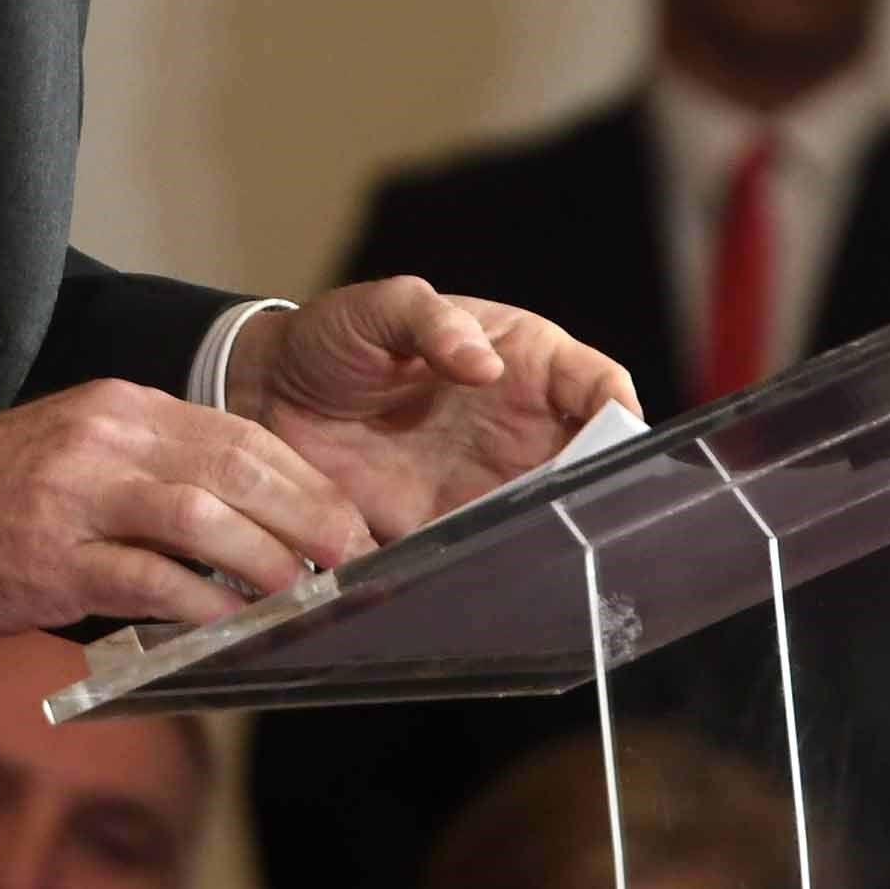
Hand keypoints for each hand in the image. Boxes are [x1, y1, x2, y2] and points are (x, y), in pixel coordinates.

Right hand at [0, 383, 375, 640]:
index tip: (347, 521)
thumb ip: (151, 481)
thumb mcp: (72, 459)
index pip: (238, 432)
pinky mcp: (49, 555)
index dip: (304, 481)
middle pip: (235, 465)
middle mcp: (102, 437)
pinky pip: (145, 578)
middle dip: (306, 516)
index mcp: (117, 408)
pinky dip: (197, 604)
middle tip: (349, 561)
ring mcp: (74, 493)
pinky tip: (223, 624)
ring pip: (200, 514)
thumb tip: (245, 534)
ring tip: (298, 594)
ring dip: (262, 559)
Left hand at [228, 280, 638, 544]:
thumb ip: (429, 321)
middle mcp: (520, 428)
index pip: (598, 386)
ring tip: (547, 555)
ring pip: (545, 519)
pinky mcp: (444, 527)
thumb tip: (484, 363)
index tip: (619, 440)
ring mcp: (486, 482)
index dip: (618, 413)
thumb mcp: (379, 308)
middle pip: (589, 465)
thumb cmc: (335, 336)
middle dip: (600, 492)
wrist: (270, 395)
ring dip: (550, 538)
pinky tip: (490, 581)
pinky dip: (491, 570)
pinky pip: (482, 555)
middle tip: (589, 513)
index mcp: (524, 362)